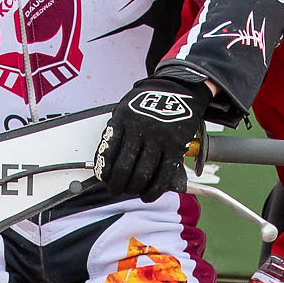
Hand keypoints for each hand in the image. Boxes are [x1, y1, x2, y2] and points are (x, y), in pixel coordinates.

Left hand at [94, 68, 208, 200]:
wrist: (178, 87)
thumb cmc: (150, 99)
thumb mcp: (126, 108)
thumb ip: (116, 131)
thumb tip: (106, 161)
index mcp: (123, 120)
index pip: (108, 153)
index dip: (104, 172)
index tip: (105, 179)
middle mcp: (140, 130)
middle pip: (124, 168)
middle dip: (117, 185)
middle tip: (116, 189)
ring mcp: (159, 139)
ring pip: (143, 174)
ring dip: (134, 189)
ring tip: (131, 191)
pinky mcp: (176, 147)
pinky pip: (163, 175)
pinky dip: (154, 190)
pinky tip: (148, 195)